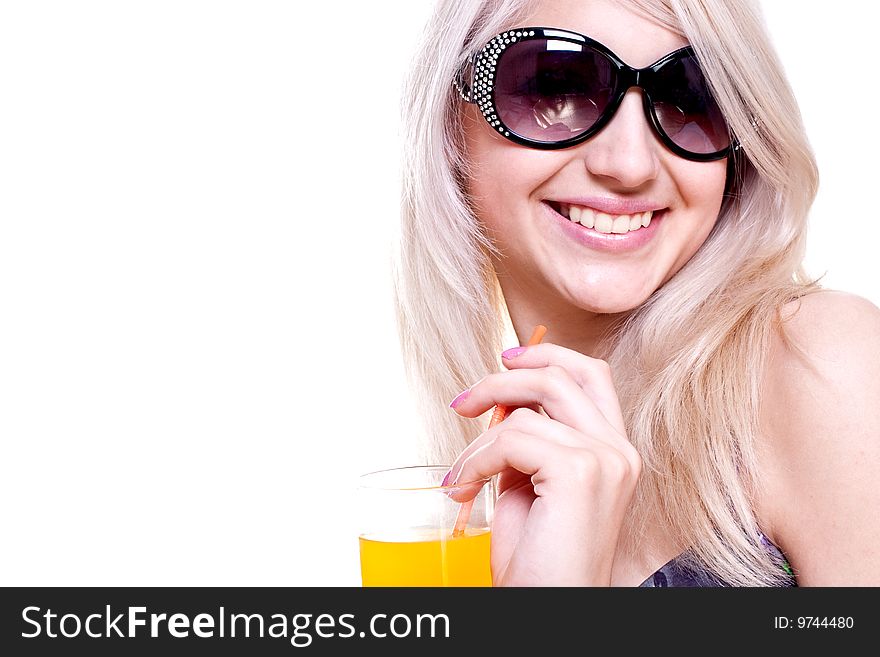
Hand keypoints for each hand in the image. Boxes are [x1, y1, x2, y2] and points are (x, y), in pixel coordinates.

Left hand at [447, 343, 640, 585]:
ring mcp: (605, 459)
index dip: (547, 355)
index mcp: (614, 450)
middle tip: (462, 404)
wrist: (548, 606)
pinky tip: (465, 487)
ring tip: (461, 476)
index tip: (505, 359)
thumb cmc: (538, 559)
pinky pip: (510, 439)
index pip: (591, 374)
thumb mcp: (530, 485)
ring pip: (526, 409)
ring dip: (478, 441)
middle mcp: (619, 450)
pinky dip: (476, 461)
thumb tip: (498, 402)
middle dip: (500, 380)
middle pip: (560, 376)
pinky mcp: (580, 473)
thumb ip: (527, 441)